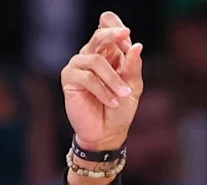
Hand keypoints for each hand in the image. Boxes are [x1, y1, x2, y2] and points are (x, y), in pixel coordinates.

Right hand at [62, 11, 143, 149]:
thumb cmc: (121, 109)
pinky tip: (111, 102)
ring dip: (113, 79)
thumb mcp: (133, 87)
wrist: (108, 132)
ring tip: (124, 95)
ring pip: (96, 61)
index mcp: (109, 54)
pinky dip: (102, 90)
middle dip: (111, 35)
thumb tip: (136, 46)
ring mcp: (79, 65)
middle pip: (99, 37)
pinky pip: (87, 78)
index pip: (109, 30)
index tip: (127, 33)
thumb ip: (133, 67)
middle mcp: (92, 55)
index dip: (116, 29)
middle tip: (124, 34)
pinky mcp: (70, 78)